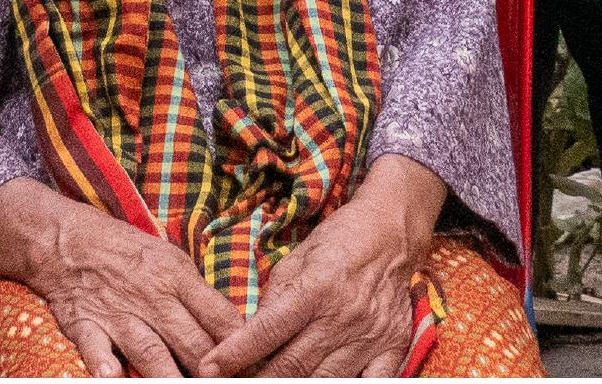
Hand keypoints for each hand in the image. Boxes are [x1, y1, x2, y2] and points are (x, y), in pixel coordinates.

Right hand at [37, 203, 243, 377]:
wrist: (64, 237)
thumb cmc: (123, 250)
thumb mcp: (167, 258)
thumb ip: (195, 295)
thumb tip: (229, 329)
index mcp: (177, 277)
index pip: (220, 317)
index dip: (241, 347)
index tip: (255, 368)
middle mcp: (152, 297)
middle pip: (192, 342)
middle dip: (213, 372)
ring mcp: (118, 312)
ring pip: (151, 352)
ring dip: (169, 378)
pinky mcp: (85, 324)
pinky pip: (96, 349)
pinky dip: (105, 367)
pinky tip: (113, 378)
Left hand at [197, 157, 444, 376]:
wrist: (390, 232)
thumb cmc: (338, 241)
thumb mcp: (298, 258)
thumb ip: (275, 297)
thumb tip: (250, 334)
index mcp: (314, 288)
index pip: (266, 331)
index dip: (235, 354)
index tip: (209, 369)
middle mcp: (341, 317)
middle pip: (291, 366)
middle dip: (258, 380)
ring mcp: (369, 337)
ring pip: (324, 382)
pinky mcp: (392, 348)